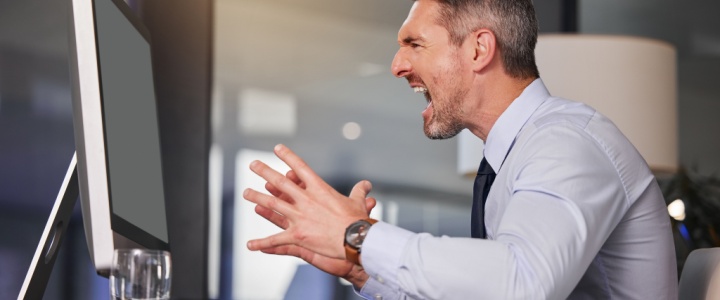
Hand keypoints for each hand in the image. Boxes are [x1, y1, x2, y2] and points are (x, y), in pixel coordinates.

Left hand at [243, 144, 372, 259]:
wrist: (356, 239)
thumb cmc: (358, 221)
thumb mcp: (359, 202)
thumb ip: (359, 192)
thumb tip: (366, 185)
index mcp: (319, 189)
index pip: (300, 167)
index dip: (288, 156)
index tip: (277, 148)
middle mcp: (305, 200)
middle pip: (280, 182)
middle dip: (265, 172)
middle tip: (253, 164)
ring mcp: (299, 217)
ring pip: (272, 205)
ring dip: (257, 198)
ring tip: (246, 193)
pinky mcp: (297, 235)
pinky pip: (276, 239)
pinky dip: (262, 243)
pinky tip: (249, 244)